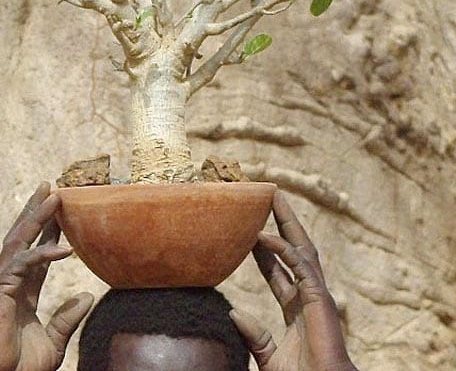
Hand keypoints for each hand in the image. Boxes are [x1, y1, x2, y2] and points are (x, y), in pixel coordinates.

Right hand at [0, 182, 93, 370]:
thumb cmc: (20, 368)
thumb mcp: (54, 341)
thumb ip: (68, 318)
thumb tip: (87, 296)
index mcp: (23, 290)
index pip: (37, 251)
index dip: (48, 230)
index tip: (60, 210)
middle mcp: (11, 280)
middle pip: (23, 236)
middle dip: (36, 210)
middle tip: (49, 186)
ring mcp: (3, 283)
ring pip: (20, 240)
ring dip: (36, 216)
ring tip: (53, 195)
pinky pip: (23, 263)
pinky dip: (43, 253)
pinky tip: (65, 249)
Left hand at [230, 191, 357, 370]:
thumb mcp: (269, 356)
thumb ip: (254, 335)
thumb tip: (234, 313)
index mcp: (296, 306)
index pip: (278, 268)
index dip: (265, 249)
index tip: (250, 232)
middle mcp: (307, 294)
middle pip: (294, 249)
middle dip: (282, 223)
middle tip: (270, 198)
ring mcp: (315, 294)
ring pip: (301, 248)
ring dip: (287, 222)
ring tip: (274, 198)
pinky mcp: (319, 299)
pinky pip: (300, 266)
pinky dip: (283, 249)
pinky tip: (264, 237)